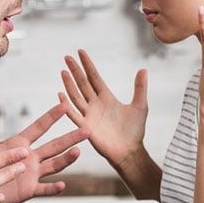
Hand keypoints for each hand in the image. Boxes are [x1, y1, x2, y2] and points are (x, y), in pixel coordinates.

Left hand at [0, 103, 88, 202]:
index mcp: (19, 144)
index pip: (39, 127)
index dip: (51, 116)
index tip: (65, 104)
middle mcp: (29, 158)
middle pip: (54, 146)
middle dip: (71, 138)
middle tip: (88, 129)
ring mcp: (31, 174)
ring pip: (54, 165)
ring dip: (66, 159)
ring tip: (78, 151)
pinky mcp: (28, 190)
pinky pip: (43, 189)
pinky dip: (53, 188)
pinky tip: (63, 184)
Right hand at [59, 49, 147, 166]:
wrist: (129, 151)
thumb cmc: (134, 130)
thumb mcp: (140, 106)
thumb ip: (140, 88)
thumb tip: (143, 69)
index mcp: (106, 97)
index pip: (94, 77)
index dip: (88, 65)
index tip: (80, 52)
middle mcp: (95, 104)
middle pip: (82, 83)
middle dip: (75, 70)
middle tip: (67, 57)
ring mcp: (89, 115)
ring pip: (76, 96)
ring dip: (69, 84)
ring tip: (63, 71)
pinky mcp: (85, 127)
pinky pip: (74, 114)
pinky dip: (66, 105)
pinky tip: (60, 95)